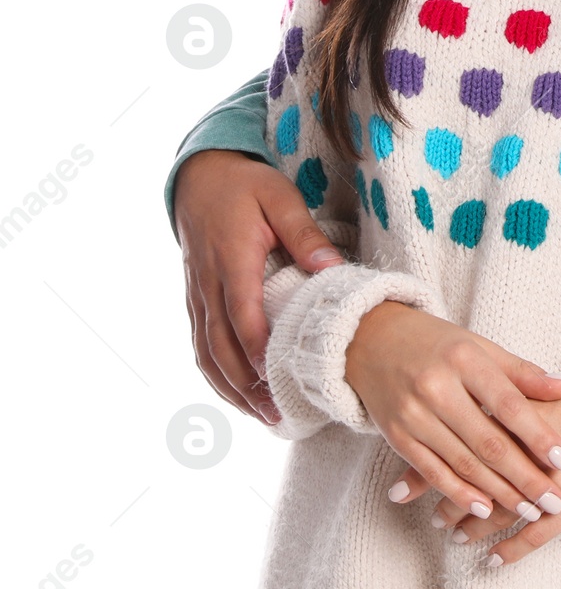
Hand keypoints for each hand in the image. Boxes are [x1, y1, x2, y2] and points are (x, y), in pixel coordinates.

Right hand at [175, 149, 345, 424]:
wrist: (199, 177)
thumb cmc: (246, 187)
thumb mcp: (280, 199)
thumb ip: (304, 234)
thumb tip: (331, 268)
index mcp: (232, 261)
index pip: (242, 314)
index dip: (259, 348)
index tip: (279, 376)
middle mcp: (209, 286)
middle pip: (221, 346)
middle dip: (247, 385)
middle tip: (278, 415)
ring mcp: (197, 297)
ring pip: (206, 354)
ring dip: (231, 389)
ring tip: (263, 416)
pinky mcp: (194, 301)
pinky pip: (199, 346)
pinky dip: (215, 376)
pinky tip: (237, 395)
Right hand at [345, 301, 560, 526]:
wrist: (372, 341)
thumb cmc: (437, 343)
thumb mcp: (479, 346)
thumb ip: (521, 372)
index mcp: (465, 360)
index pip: (508, 404)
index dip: (537, 435)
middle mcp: (438, 388)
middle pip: (488, 442)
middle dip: (524, 477)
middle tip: (553, 501)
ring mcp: (414, 415)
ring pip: (463, 463)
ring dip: (499, 492)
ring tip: (530, 510)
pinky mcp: (397, 437)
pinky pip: (433, 472)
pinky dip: (460, 493)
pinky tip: (485, 508)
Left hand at [387, 367, 560, 568]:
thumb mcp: (547, 393)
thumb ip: (506, 404)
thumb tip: (465, 413)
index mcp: (518, 419)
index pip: (461, 448)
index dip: (429, 468)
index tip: (402, 485)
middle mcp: (529, 453)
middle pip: (474, 483)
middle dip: (448, 501)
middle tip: (430, 514)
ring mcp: (550, 484)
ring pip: (498, 513)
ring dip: (472, 527)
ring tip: (452, 534)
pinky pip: (532, 538)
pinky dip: (509, 550)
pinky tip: (491, 559)